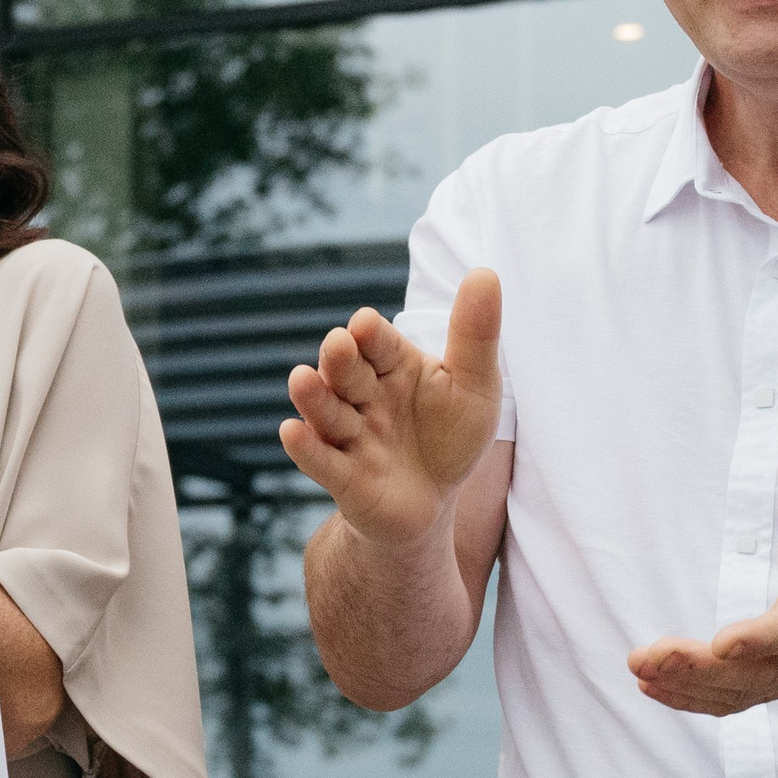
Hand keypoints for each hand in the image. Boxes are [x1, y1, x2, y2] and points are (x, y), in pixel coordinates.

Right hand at [280, 269, 502, 544]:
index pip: (377, 342)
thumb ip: (475, 335)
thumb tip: (486, 272)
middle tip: (338, 345)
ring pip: (327, 413)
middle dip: (339, 359)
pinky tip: (292, 432)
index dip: (370, 334)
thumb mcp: (474, 386)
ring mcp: (349, 437)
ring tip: (301, 379)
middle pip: (346, 373)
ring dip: (314, 397)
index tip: (364, 324)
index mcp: (392, 366)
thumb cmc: (450, 437)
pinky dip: (306, 449)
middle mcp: (363, 396)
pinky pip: (321, 462)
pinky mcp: (343, 479)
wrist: (432, 504)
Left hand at [630, 453, 777, 716]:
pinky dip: (693, 700)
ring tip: (640, 671)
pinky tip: (652, 687)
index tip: (722, 644)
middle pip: (756, 671)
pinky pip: (734, 700)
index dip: (762, 639)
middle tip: (645, 659)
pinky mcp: (776, 681)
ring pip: (740, 692)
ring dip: (686, 687)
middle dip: (698, 669)